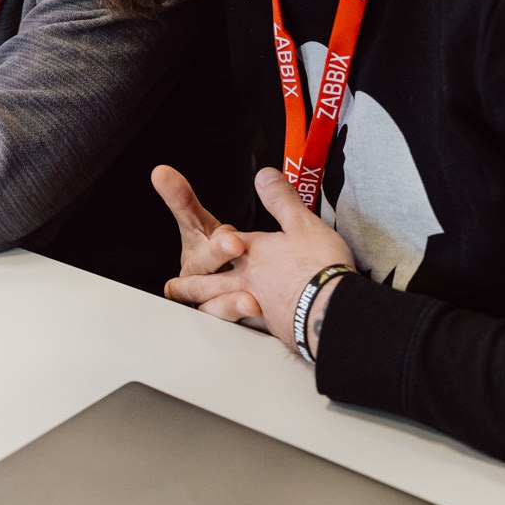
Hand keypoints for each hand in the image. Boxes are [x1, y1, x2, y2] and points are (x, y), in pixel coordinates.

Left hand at [165, 168, 357, 357]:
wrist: (332, 312)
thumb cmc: (317, 267)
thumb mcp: (302, 223)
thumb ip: (280, 200)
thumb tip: (264, 175)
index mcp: (251, 252)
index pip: (222, 244)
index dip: (219, 242)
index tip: (222, 241)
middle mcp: (246, 279)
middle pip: (207, 281)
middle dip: (189, 283)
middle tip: (173, 286)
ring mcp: (255, 306)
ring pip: (219, 307)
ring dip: (207, 305)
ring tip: (199, 308)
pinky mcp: (269, 328)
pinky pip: (245, 327)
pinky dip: (239, 325)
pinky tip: (244, 326)